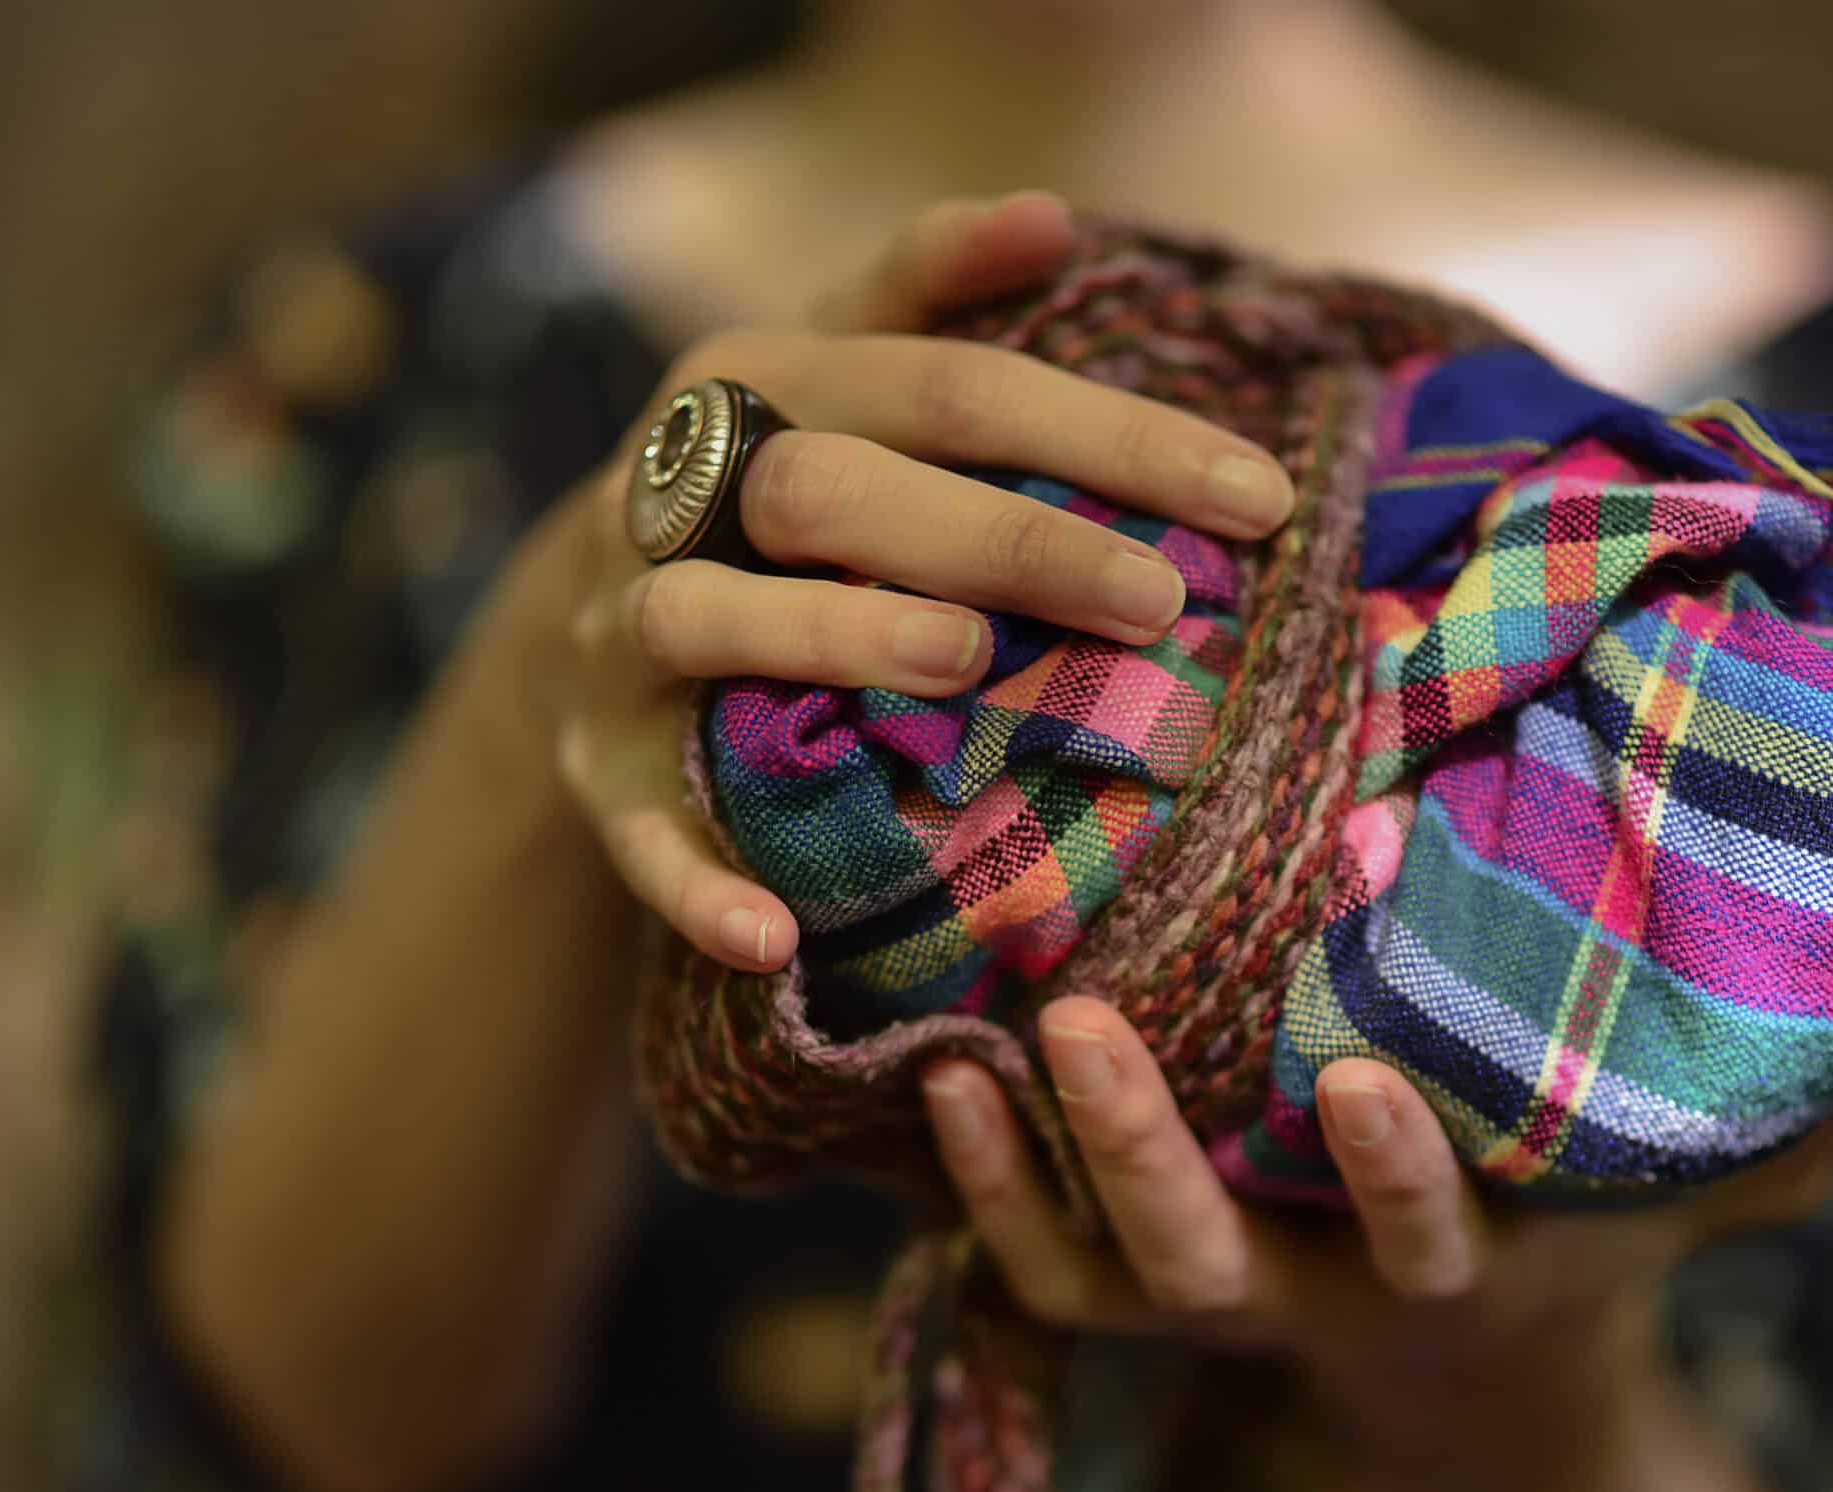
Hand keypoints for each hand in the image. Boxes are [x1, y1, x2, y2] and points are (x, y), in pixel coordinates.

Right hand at [509, 192, 1297, 971]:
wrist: (573, 618)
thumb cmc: (772, 491)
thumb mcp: (833, 375)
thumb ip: (926, 292)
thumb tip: (1054, 214)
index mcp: (766, 379)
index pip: (955, 388)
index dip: (1106, 434)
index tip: (1258, 501)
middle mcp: (679, 492)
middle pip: (829, 488)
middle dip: (996, 537)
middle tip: (1153, 600)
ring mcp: (621, 632)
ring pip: (700, 617)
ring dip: (829, 636)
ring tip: (962, 661)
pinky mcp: (594, 763)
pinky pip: (632, 824)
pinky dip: (693, 878)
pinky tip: (775, 935)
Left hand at [916, 949, 1832, 1405]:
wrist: (1488, 1369)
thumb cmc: (1598, 1223)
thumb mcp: (1710, 1176)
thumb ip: (1811, 1100)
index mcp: (1467, 1264)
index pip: (1429, 1239)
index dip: (1390, 1178)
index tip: (1359, 1075)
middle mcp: (1323, 1298)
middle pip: (1212, 1266)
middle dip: (1145, 1154)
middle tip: (1084, 1020)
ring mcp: (1226, 1298)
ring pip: (1110, 1272)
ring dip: (1039, 1164)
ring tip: (982, 1039)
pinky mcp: (1151, 1282)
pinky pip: (1047, 1272)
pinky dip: (984, 1193)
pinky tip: (938, 1076)